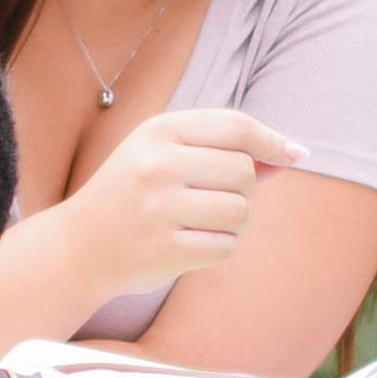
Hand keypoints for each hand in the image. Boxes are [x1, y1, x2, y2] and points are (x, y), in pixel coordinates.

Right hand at [42, 108, 302, 310]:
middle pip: (245, 171)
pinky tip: (193, 245)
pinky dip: (220, 248)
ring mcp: (160, 209)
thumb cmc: (130, 195)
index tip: (298, 154)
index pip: (235, 127)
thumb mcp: (163, 156)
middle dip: (244, 189)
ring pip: (241, 211)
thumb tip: (287, 155)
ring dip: (235, 222)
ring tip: (203, 224)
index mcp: (158, 132)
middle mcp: (157, 165)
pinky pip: (226, 247)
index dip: (273, 140)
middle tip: (214, 200)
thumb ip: (219, 150)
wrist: (78, 247)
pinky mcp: (166, 250)